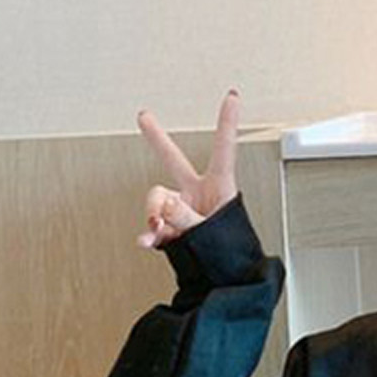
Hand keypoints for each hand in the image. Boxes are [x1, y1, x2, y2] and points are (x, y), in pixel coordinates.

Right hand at [134, 87, 242, 249]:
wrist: (226, 280)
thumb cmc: (229, 255)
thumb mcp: (210, 233)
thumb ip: (184, 217)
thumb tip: (161, 204)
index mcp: (220, 187)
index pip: (223, 149)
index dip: (227, 122)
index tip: (232, 95)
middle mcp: (198, 193)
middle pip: (174, 161)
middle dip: (157, 140)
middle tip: (143, 117)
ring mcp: (182, 209)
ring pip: (157, 200)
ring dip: (154, 214)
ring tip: (158, 229)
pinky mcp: (172, 228)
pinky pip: (154, 225)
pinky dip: (150, 234)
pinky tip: (146, 241)